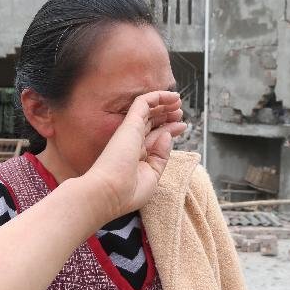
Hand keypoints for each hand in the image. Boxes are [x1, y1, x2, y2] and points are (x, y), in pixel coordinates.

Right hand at [84, 91, 186, 219]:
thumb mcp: (152, 176)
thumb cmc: (127, 193)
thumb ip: (161, 156)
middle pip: (151, 124)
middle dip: (166, 116)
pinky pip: (143, 103)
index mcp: (136, 157)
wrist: (108, 193)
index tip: (181, 126)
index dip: (168, 130)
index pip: (154, 138)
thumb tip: (167, 135)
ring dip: (164, 105)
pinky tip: (171, 96)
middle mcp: (132, 143)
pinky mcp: (130, 124)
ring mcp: (130, 132)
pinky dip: (158, 97)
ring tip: (178, 102)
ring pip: (148, 111)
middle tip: (179, 113)